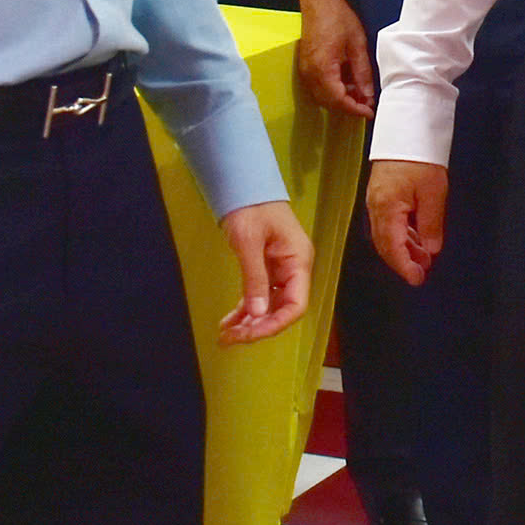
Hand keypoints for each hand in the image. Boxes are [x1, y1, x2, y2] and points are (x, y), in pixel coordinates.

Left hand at [218, 201, 311, 343]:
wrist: (244, 185)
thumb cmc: (250, 207)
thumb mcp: (248, 242)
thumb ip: (254, 278)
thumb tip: (256, 315)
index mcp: (298, 261)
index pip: (296, 304)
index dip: (275, 324)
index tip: (250, 334)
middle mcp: (294, 269)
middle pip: (282, 309)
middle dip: (258, 327)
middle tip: (231, 338)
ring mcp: (281, 270)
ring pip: (269, 306)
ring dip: (249, 323)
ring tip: (225, 336)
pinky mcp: (267, 269)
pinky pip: (259, 296)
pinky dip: (245, 311)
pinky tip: (229, 323)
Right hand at [295, 0, 376, 119]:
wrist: (319, 1)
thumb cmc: (337, 18)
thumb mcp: (357, 45)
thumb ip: (362, 73)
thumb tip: (367, 95)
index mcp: (323, 69)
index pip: (339, 101)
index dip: (355, 110)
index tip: (370, 112)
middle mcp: (310, 73)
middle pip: (329, 103)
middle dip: (349, 107)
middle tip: (367, 105)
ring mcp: (305, 70)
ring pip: (322, 97)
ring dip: (340, 100)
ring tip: (360, 93)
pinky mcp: (305, 66)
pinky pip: (318, 87)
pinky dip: (333, 91)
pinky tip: (347, 83)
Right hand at [364, 159, 447, 285]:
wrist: (407, 130)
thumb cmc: (420, 159)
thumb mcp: (433, 193)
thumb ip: (431, 225)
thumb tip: (430, 250)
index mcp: (386, 209)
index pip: (392, 247)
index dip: (404, 266)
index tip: (417, 279)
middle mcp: (376, 208)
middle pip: (385, 245)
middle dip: (403, 261)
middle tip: (422, 273)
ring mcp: (376, 202)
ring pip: (386, 235)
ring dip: (403, 249)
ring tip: (423, 259)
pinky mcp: (380, 195)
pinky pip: (388, 224)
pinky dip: (401, 236)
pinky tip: (416, 239)